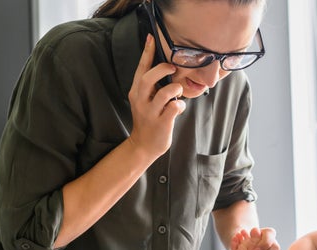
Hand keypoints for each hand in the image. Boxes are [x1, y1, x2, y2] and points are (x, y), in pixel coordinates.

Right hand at [127, 35, 185, 159]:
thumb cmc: (149, 119)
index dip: (146, 53)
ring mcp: (150, 112)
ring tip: (177, 92)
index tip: (151, 37)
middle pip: (148, 79)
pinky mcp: (161, 123)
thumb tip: (169, 69)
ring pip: (164, 94)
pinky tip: (179, 107)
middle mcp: (140, 100)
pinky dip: (180, 105)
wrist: (144, 145)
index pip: (141, 69)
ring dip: (175, 89)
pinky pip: (173, 108)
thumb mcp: (146, 100)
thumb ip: (154, 87)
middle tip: (173, 68)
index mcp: (136, 92)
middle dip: (162, 70)